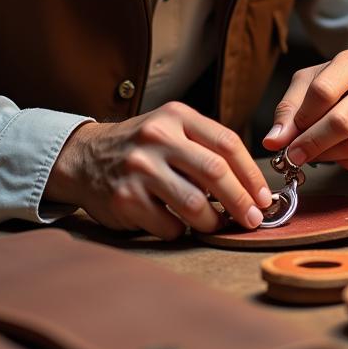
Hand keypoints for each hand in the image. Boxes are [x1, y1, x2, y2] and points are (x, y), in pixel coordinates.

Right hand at [44, 102, 272, 239]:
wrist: (84, 157)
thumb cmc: (142, 148)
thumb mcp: (171, 129)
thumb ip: (206, 148)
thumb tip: (252, 186)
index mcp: (175, 116)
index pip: (227, 143)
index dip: (251, 174)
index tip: (263, 197)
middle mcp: (157, 137)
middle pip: (215, 172)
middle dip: (241, 201)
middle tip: (252, 220)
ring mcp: (139, 168)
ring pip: (194, 204)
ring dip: (212, 222)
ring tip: (215, 225)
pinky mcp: (125, 198)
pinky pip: (168, 225)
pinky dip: (180, 231)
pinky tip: (178, 225)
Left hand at [263, 49, 347, 171]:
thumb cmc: (336, 87)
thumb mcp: (307, 86)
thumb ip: (289, 111)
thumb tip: (274, 141)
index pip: (323, 91)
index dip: (302, 118)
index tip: (287, 136)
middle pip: (341, 122)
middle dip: (311, 144)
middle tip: (293, 156)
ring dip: (327, 156)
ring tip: (316, 151)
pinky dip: (345, 164)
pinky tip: (339, 153)